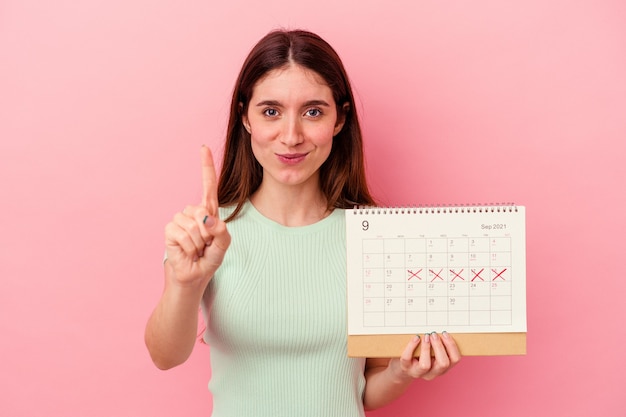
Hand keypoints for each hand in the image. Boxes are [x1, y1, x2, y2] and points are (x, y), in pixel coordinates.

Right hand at [163, 146, 230, 286]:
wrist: (193, 277)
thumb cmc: (208, 260)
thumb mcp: (223, 246)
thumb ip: (221, 232)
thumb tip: (207, 218)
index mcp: (208, 212)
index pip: (208, 186)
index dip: (206, 167)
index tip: (203, 148)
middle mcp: (193, 213)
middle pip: (203, 211)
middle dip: (208, 233)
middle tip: (205, 246)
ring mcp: (179, 220)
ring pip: (193, 224)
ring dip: (198, 242)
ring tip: (196, 250)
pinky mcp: (169, 230)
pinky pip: (181, 233)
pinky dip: (188, 246)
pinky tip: (187, 252)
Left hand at [389, 332, 460, 380]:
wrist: (402, 369)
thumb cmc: (420, 357)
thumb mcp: (432, 353)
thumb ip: (439, 345)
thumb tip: (442, 329)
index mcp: (442, 368)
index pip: (455, 359)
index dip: (452, 346)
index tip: (445, 333)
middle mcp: (432, 373)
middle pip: (443, 363)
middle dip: (439, 346)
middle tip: (434, 334)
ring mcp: (418, 372)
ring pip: (426, 365)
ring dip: (426, 348)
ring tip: (425, 336)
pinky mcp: (405, 367)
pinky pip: (407, 358)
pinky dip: (411, 346)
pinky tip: (416, 338)